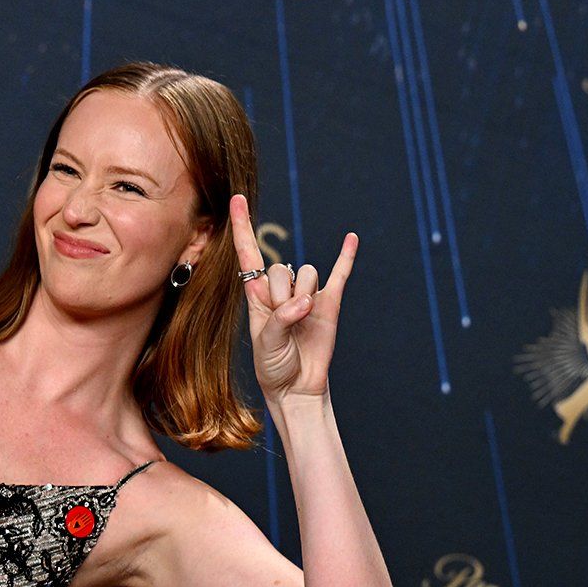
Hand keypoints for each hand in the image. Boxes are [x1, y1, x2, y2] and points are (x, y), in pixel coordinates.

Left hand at [229, 194, 356, 405]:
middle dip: (283, 295)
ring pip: (307, 273)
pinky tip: (351, 239)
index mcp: (257, 294)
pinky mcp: (330, 303)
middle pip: (283, 268)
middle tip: (283, 324)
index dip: (242, 226)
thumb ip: (280, 318)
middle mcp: (281, 289)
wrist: (297, 387)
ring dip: (305, 296)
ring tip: (301, 323)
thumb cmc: (273, 366)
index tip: (237, 198)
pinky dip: (346, 256)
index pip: (247, 252)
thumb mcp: (266, 343)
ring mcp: (307, 294)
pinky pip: (340, 273)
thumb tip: (306, 302)